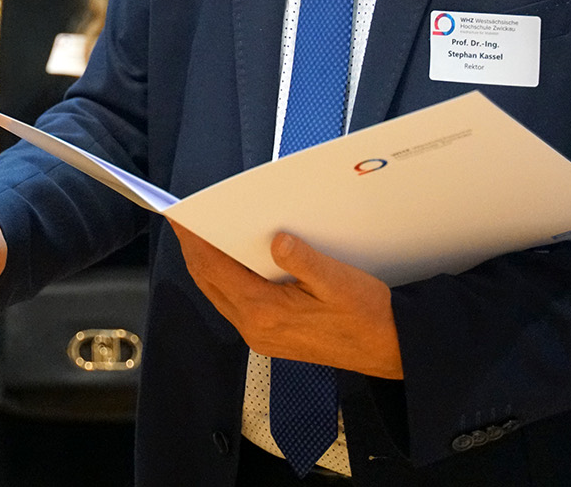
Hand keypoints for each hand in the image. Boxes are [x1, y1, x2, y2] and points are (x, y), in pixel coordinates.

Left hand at [173, 225, 402, 378]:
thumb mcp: (339, 281)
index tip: (180, 218)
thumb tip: (278, 240)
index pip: (213, 269)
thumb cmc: (369, 319)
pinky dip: (227, 280)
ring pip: (219, 294)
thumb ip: (304, 260)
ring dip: (209, 266)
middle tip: (188, 221)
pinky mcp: (270, 339)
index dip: (193, 241)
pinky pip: (235, 304)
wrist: (391, 351)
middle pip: (208, 282)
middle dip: (195, 250)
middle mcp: (256, 329)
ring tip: (206, 236)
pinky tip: (236, 263)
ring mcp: (261, 337)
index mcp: (265, 312)